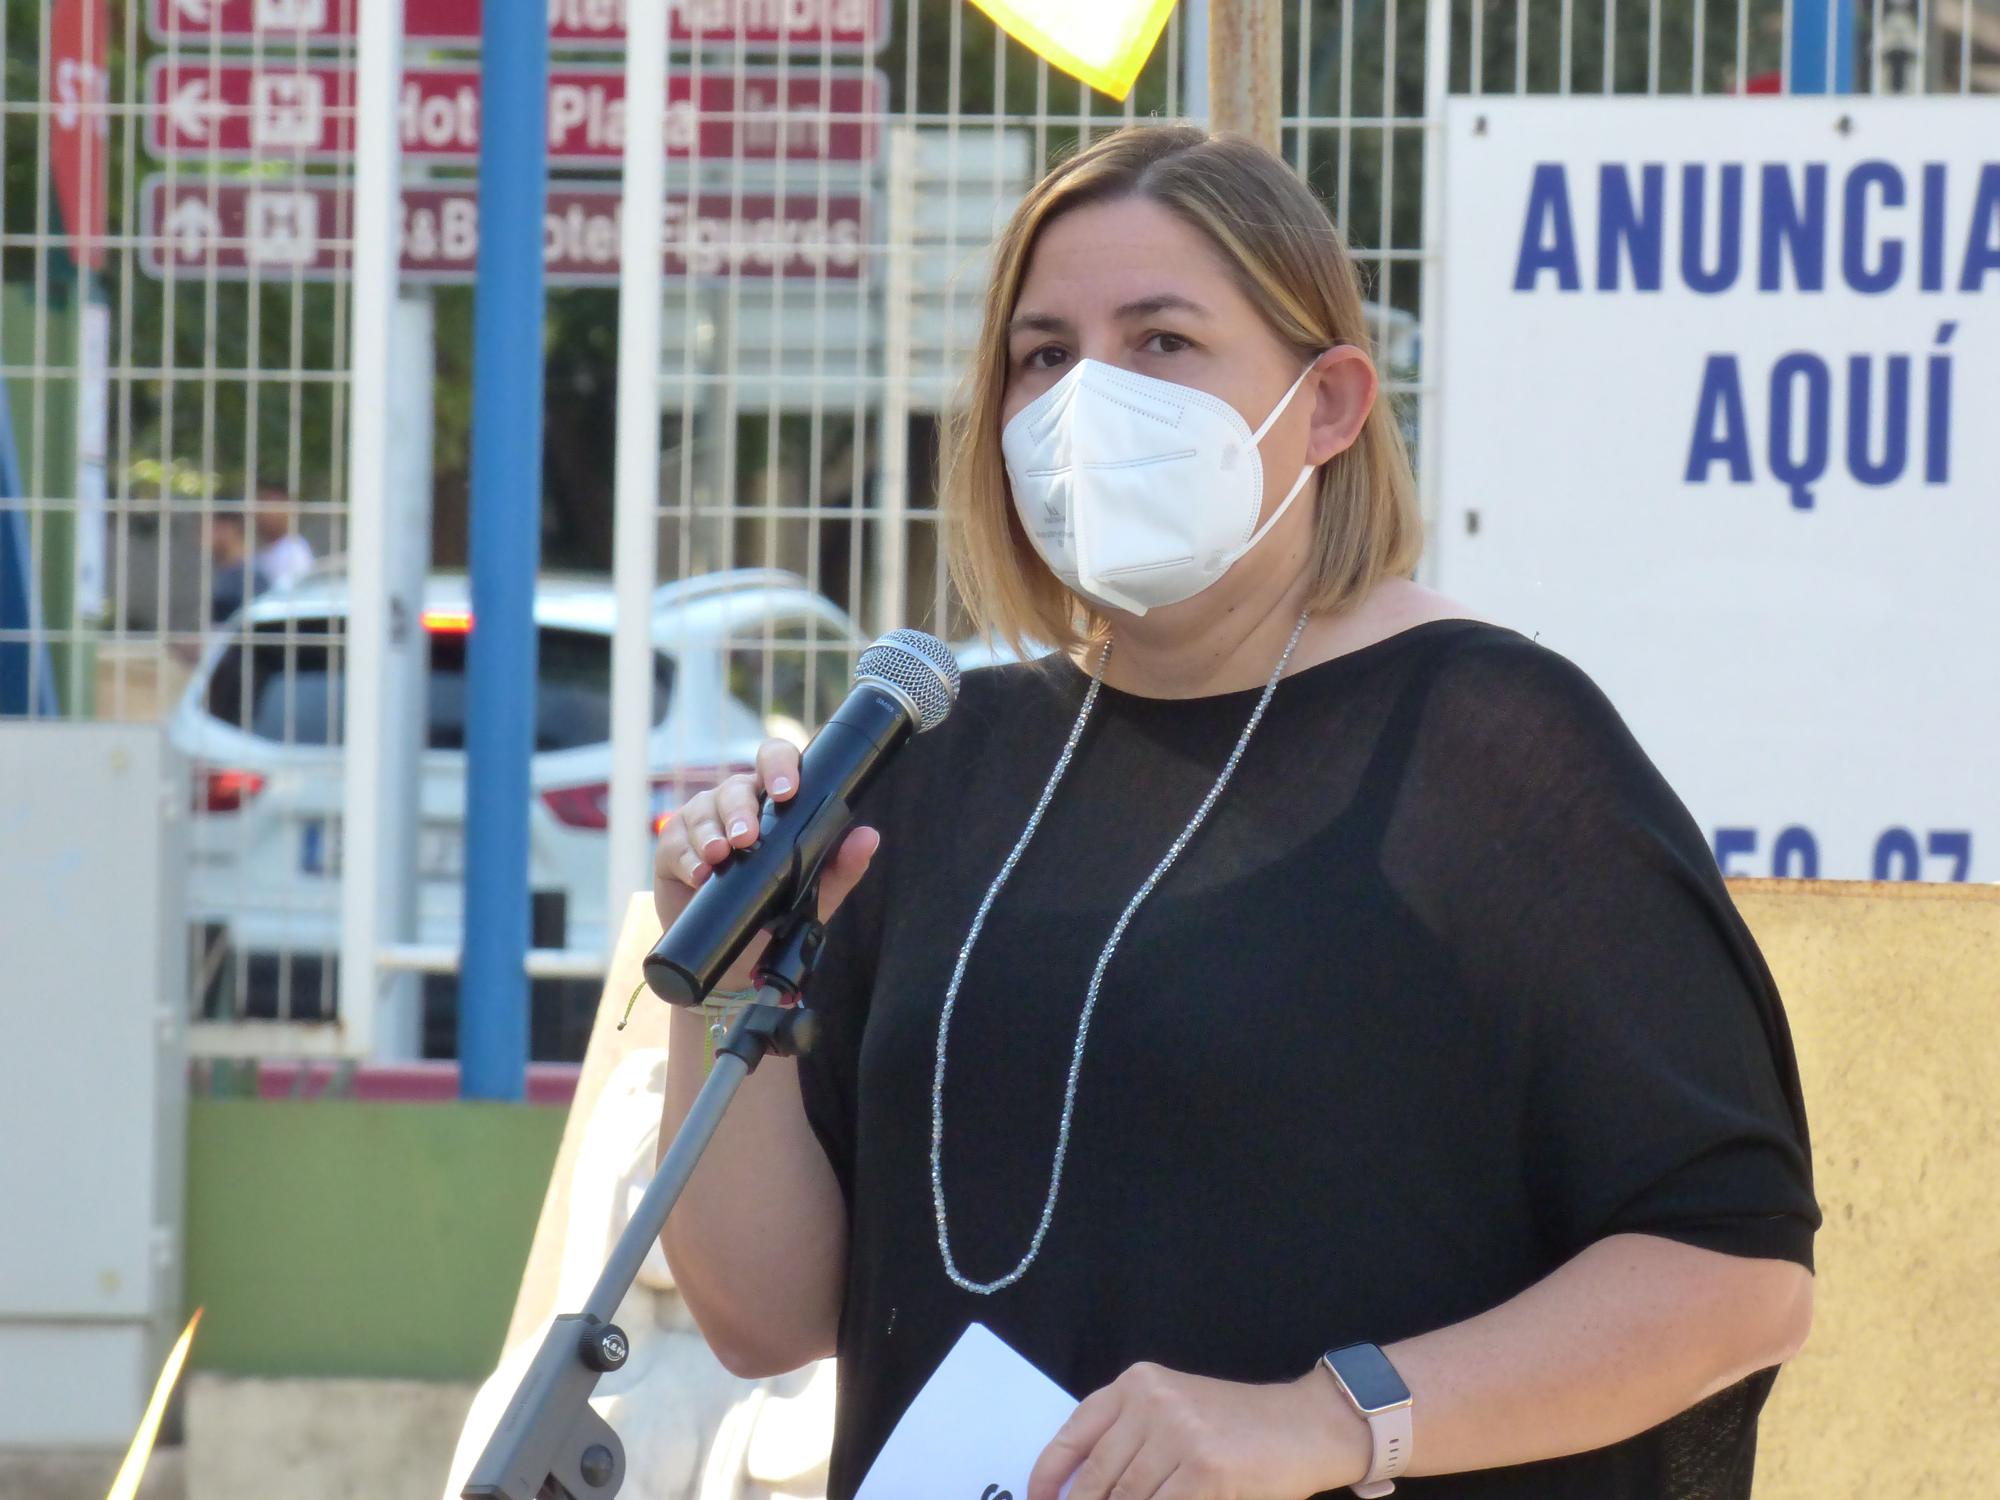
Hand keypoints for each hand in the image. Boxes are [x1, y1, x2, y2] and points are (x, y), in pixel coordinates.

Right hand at [651, 736, 880, 990]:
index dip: (779, 766)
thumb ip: (842, 866)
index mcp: (773, 803)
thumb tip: (868, 837)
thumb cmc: (775, 912)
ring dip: (710, 832)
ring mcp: (702, 821)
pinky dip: (687, 857)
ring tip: (719, 855)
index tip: (786, 792)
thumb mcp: (814, 893)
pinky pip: (675, 841)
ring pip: (703, 810)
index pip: (775, 762)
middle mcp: (737, 803)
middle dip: (740, 810)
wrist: (734, 958)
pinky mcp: (673, 846)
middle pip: (736, 787)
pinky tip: (698, 873)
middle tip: (746, 838)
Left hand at [1027, 1363, 1368, 1499]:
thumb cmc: (1237, 1426)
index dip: (1050, 1475)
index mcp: (1138, 1383)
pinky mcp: (1208, 1472)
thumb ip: (1128, 1438)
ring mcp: (1181, 1436)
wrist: (1304, 1425)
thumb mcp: (1174, 1409)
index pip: (1076, 1432)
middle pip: (1099, 1478)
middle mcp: (1154, 1402)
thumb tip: (1081, 1490)